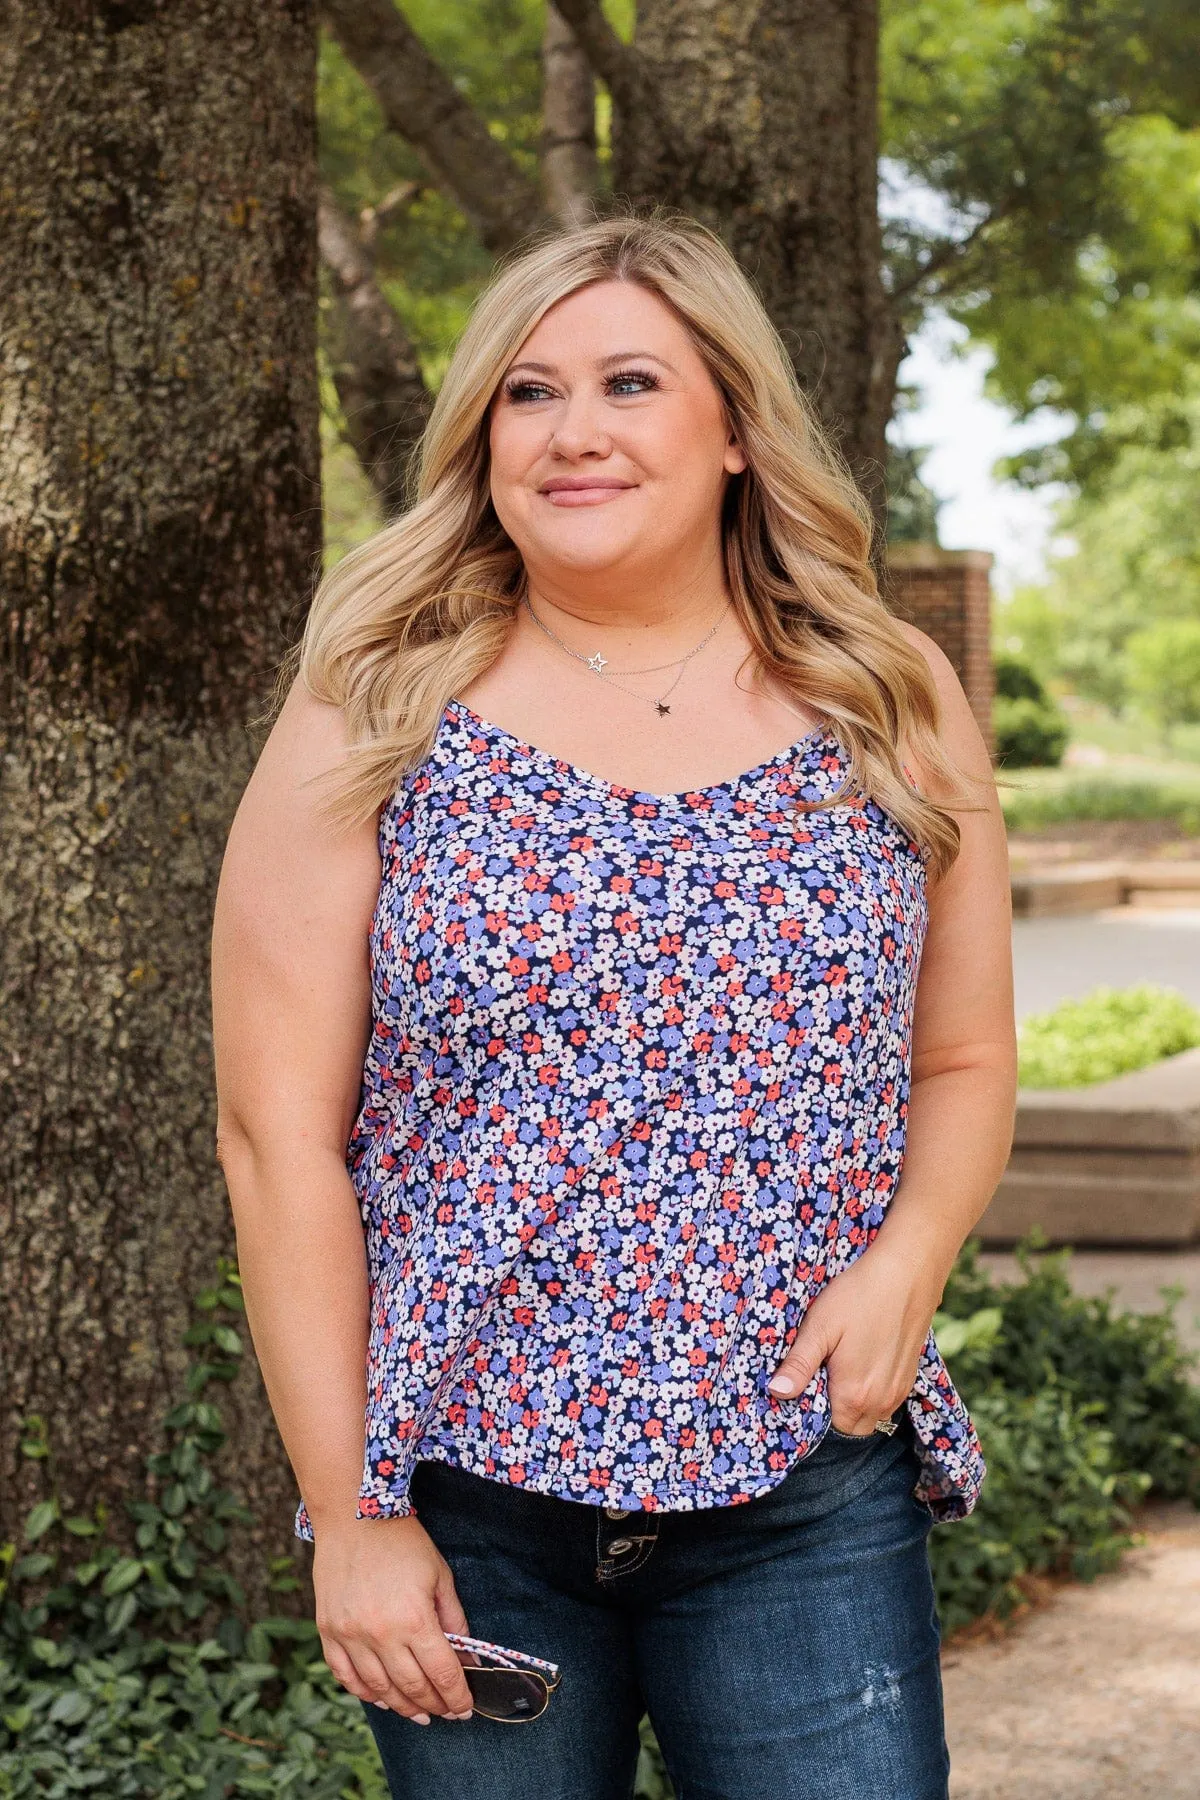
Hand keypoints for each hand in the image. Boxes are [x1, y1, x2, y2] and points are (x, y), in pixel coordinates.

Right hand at [313, 1513, 475, 1723]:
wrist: (354, 1515)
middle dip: (433, 1706)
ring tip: (418, 1712)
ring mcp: (350, 1635)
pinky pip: (345, 1676)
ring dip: (402, 1706)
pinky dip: (364, 1692)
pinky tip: (381, 1696)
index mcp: (414, 1618)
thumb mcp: (439, 1575)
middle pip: (411, 1687)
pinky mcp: (328, 1631)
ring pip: (379, 1689)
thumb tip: (467, 1658)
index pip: (441, 1674)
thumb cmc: (403, 1541)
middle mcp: (380, 1634)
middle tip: (446, 1713)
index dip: (457, 1696)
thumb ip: (454, 1620)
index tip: (465, 1708)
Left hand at [767, 1236, 942, 1434]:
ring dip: (851, 1405)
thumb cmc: (858, 1296)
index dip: (809, 1417)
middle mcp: (880, 1403)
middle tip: (816, 1380)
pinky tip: (859, 1364)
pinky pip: (884, 1402)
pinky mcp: (910, 1378)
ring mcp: (898, 1392)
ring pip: (869, 1417)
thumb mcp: (819, 1327)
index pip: (826, 1431)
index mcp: (854, 1395)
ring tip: (835, 1372)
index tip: (799, 1393)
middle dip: (830, 1416)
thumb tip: (776, 1393)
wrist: (907, 1273)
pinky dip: (869, 1394)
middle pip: (848, 1429)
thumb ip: (798, 1365)